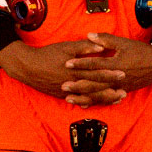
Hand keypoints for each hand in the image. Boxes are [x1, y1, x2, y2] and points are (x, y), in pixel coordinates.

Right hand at [0, 39, 119, 105]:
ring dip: (102, 99)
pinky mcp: (61, 95)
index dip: (111, 74)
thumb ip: (84, 47)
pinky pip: (77, 100)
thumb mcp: (66, 47)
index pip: (97, 73)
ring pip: (88, 97)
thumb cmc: (47, 54)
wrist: (28, 66)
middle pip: (95, 88)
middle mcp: (73, 82)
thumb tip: (100, 47)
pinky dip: (87, 102)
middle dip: (111, 91)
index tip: (123, 74)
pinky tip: (95, 104)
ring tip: (115, 100)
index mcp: (76, 70)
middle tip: (124, 93)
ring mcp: (67, 91)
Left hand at [63, 33, 151, 103]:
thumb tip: (89, 35)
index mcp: (116, 64)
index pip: (95, 64)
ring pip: (98, 95)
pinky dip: (94, 102)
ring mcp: (120, 87)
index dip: (80, 64)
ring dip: (83, 97)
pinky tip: (83, 105)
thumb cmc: (141, 51)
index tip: (67, 63)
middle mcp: (117, 78)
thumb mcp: (124, 43)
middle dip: (77, 85)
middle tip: (63, 85)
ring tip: (69, 98)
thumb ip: (106, 39)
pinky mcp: (122, 91)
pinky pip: (106, 99)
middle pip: (94, 83)